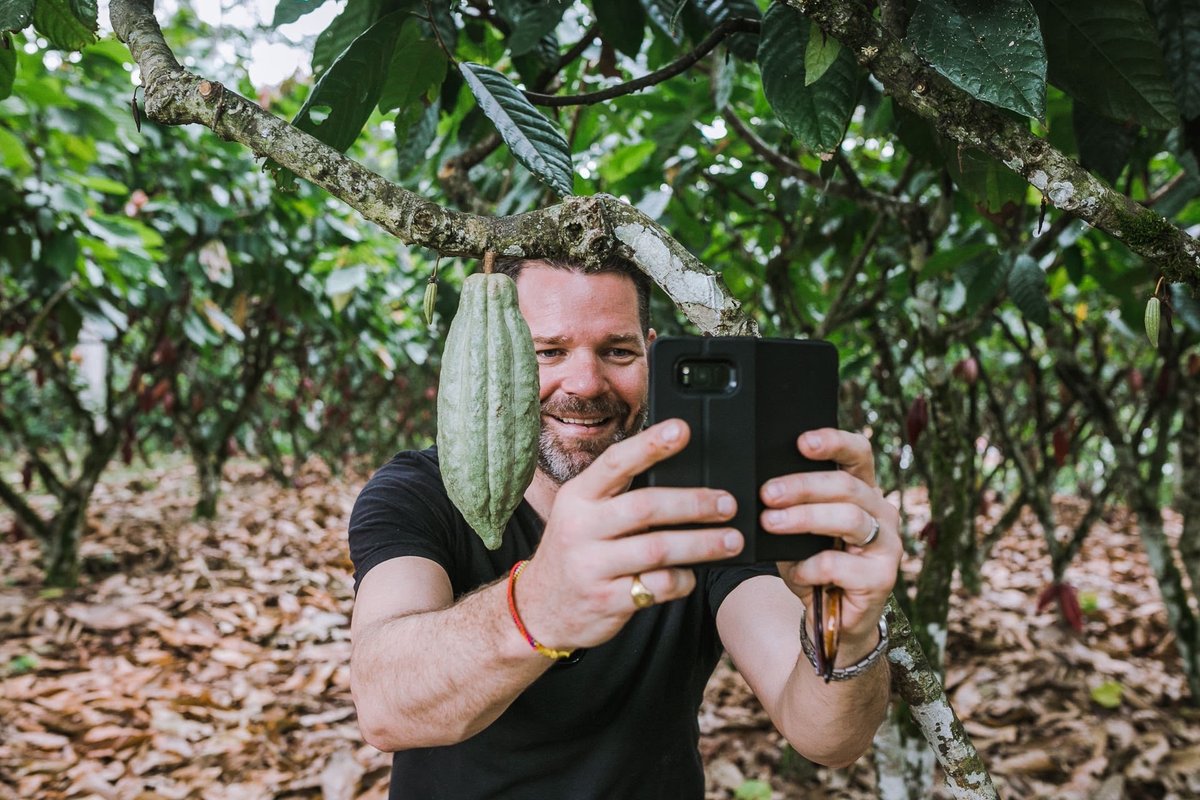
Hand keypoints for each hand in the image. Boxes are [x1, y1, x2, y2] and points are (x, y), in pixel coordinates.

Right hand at [516, 419, 743, 649]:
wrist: (541, 607)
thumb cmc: (575, 551)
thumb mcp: (581, 514)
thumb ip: (617, 494)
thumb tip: (680, 474)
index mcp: (577, 497)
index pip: (615, 463)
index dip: (649, 444)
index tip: (682, 430)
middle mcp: (580, 528)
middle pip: (645, 507)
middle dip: (693, 504)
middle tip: (727, 503)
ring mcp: (591, 566)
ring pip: (657, 550)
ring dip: (702, 544)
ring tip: (731, 540)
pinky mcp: (606, 600)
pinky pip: (657, 586)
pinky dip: (682, 579)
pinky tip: (691, 575)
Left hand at [763, 429, 900, 657]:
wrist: (834, 621)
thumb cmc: (814, 565)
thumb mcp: (798, 531)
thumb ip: (789, 507)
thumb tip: (760, 487)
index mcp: (863, 491)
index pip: (858, 453)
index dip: (834, 442)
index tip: (801, 442)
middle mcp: (882, 512)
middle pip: (846, 486)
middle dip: (802, 486)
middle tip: (767, 493)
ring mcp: (887, 545)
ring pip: (847, 518)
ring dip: (803, 519)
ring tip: (771, 523)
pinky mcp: (882, 578)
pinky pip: (839, 564)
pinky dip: (810, 567)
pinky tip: (796, 572)